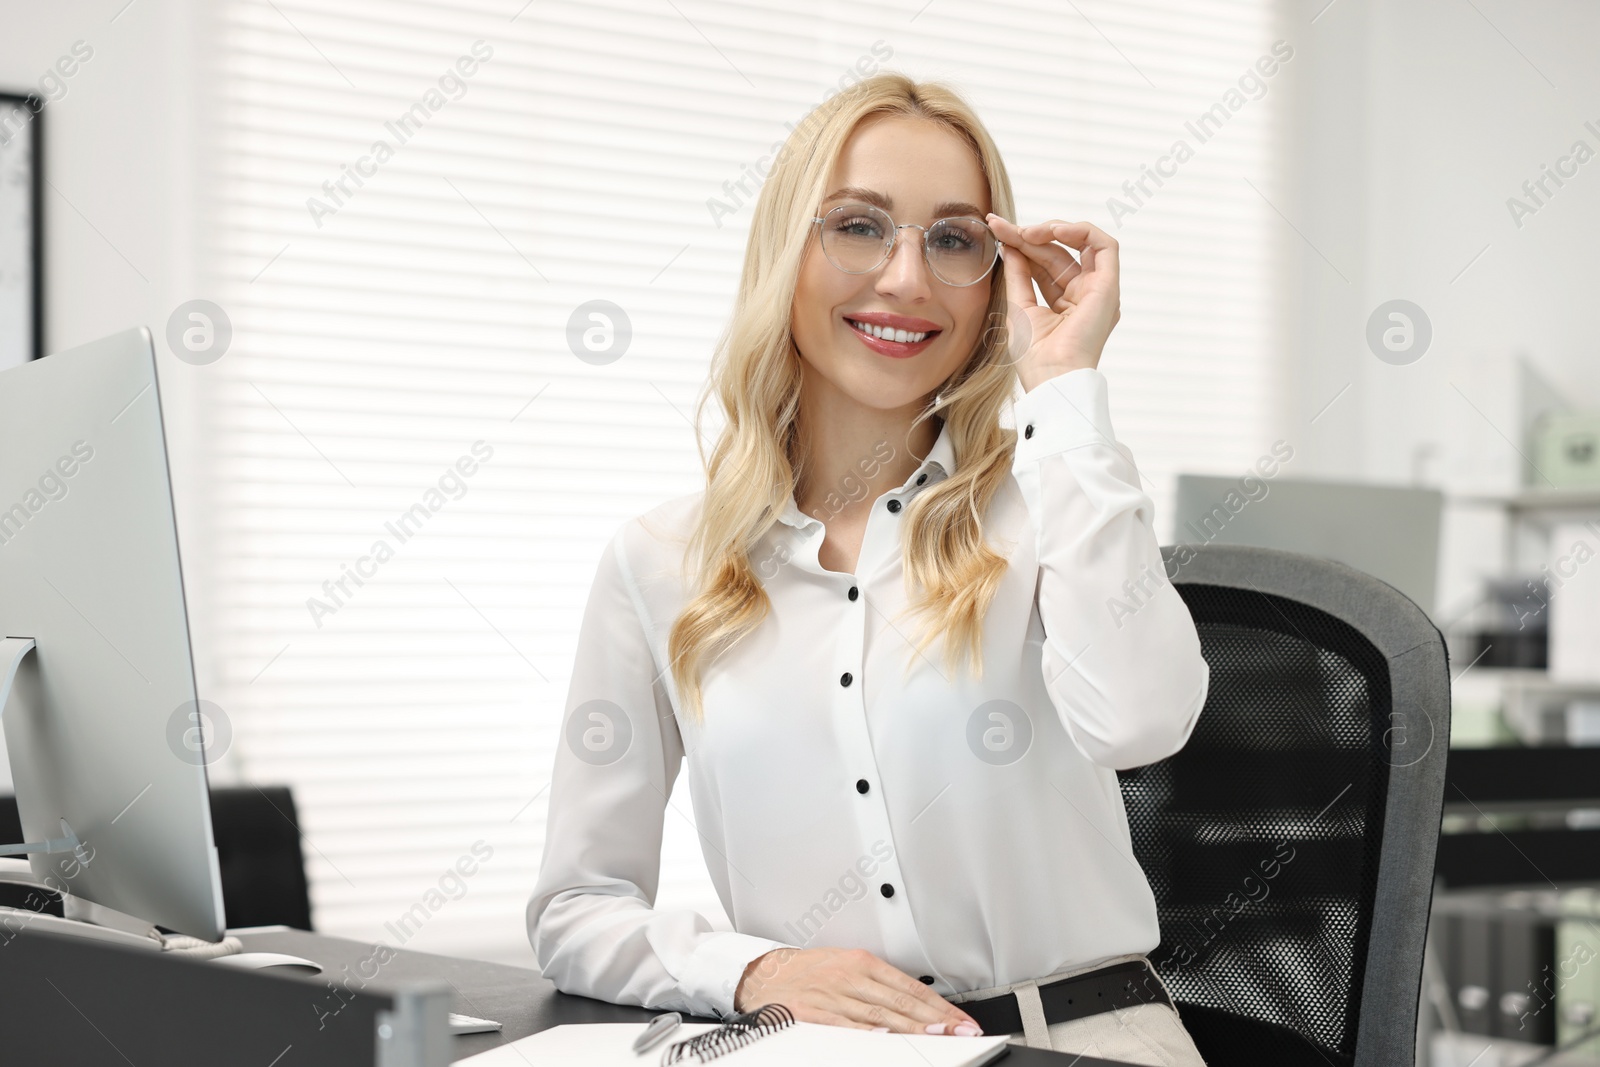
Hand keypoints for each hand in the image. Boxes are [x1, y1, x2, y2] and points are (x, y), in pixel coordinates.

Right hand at [734, 947, 982, 1035]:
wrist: (764, 974)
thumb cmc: (807, 973)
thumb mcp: (845, 966)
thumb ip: (878, 983)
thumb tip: (915, 1004)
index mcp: (862, 962)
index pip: (910, 986)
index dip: (938, 1004)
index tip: (960, 1018)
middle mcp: (851, 976)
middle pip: (901, 1000)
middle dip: (935, 1017)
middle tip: (960, 1029)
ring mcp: (834, 994)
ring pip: (880, 1013)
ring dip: (912, 1026)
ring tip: (937, 1034)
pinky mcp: (815, 1012)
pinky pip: (846, 1023)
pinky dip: (867, 1030)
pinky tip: (886, 1036)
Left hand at [985, 214, 1121, 390]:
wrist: (1051, 378)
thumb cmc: (1035, 356)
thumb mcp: (1019, 306)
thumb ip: (1018, 274)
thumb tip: (1010, 244)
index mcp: (1065, 304)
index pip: (1044, 264)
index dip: (1022, 245)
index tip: (997, 231)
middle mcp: (1085, 295)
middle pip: (1058, 253)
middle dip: (1029, 236)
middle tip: (1003, 227)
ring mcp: (1099, 291)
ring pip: (1081, 244)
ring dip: (1052, 231)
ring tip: (1025, 231)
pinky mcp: (1109, 287)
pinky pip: (1105, 246)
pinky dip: (1081, 231)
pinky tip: (1053, 230)